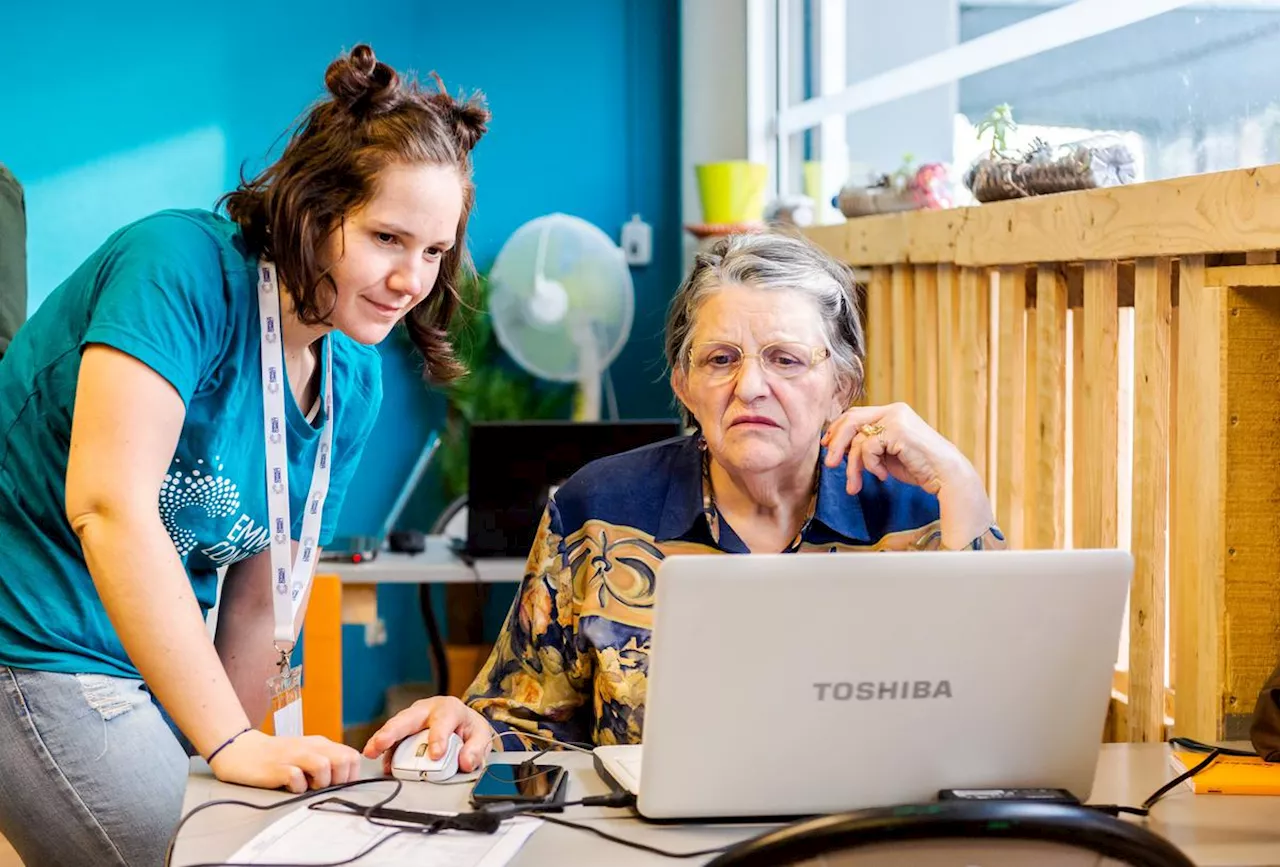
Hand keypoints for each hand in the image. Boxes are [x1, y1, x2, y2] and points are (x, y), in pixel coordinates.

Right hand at [208, 730, 361, 792]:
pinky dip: (297, 787)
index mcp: (320, 744)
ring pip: (325, 766)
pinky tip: (289, 786)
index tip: (338, 784)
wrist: (240, 750)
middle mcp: (311, 747)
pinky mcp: (277, 768)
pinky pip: (297, 779)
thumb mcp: (306, 754)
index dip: (350, 774)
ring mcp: (294, 756)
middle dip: (340, 779)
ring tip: (306, 786)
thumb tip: (345, 779)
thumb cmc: (276, 756)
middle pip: (344, 760)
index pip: (352, 757)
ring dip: (320, 783)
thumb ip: (325, 762)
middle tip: (323, 786)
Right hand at [362, 696, 493, 774]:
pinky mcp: (405, 731)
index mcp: (449, 708)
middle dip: (393, 731)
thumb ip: (476, 749)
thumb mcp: (481, 736)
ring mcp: (413, 719)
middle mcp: (427, 710)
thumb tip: (465, 762)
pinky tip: (380, 762)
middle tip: (380, 744)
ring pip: (396, 727)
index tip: (436, 755)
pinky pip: (393, 741)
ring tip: (370, 752)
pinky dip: (385, 751)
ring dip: (382, 740)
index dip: (438, 738)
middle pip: (408, 718)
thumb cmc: (469, 727)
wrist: (463, 722)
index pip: (442, 721)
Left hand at [821, 402, 992, 547]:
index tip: (827, 446)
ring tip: (854, 485)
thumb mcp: (887, 454)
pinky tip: (884, 476)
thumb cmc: (919, 467)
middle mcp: (894, 410)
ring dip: (852, 466)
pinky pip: (868, 448)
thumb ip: (868, 445)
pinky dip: (871, 466)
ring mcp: (896, 418)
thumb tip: (838, 446)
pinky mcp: (897, 430)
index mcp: (892, 412)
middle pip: (851, 419)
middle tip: (829, 465)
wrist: (945, 476)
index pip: (856, 414)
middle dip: (836, 443)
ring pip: (857, 438)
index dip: (837, 429)